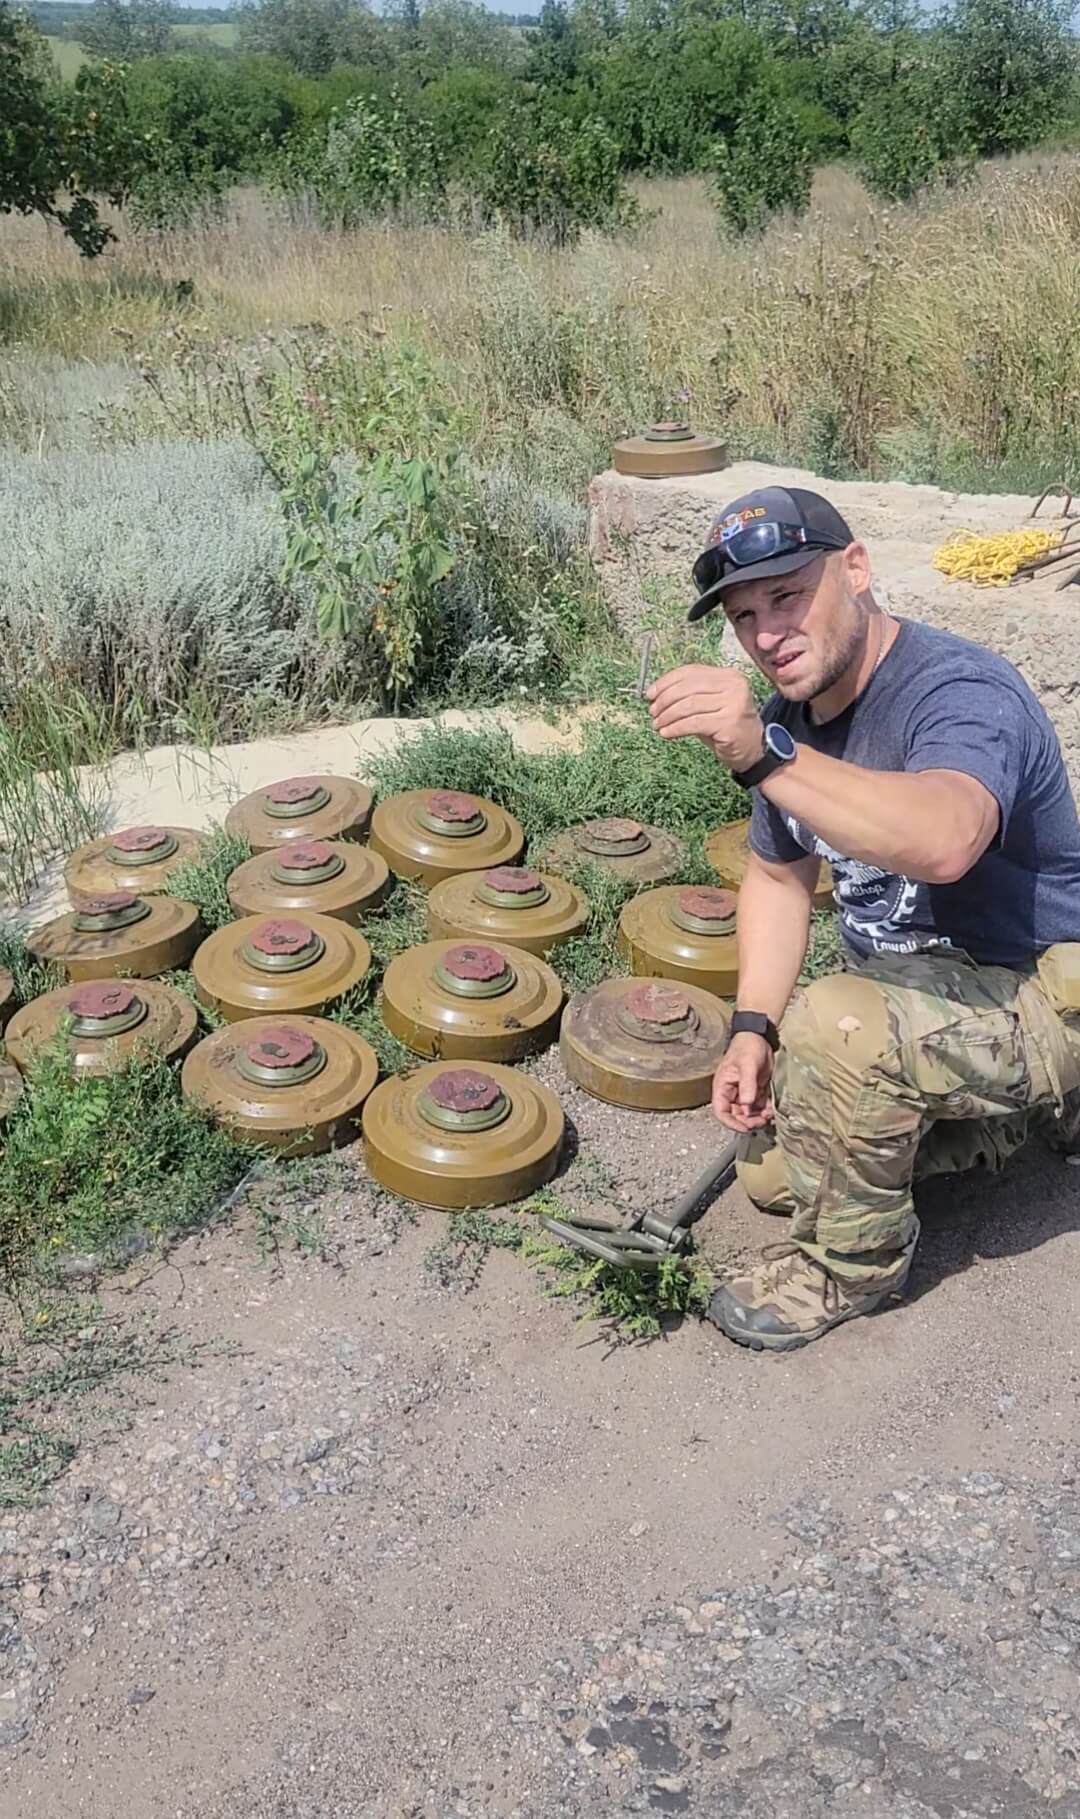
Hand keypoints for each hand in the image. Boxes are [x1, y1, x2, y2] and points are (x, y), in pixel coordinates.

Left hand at [647, 665, 764, 772]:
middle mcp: (734, 685)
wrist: (752, 749)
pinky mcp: (729, 723)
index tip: (650, 693)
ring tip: (657, 725)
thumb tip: (655, 693)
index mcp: (728, 675)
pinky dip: (675, 728)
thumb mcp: (708, 704)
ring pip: (688, 705)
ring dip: (667, 716)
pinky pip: (693, 723)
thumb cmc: (726, 726)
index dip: (666, 681)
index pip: (691, 671)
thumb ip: (688, 694)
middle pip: (688, 687)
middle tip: (652, 712)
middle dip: (664, 700)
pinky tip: (666, 733)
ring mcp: (734, 703)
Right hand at [712, 1032, 774, 1131]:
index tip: (745, 1128)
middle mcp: (731, 1093)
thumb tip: (747, 1104)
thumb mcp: (747, 1065)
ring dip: (757, 1118)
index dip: (731, 1123)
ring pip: (748, 1114)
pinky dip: (764, 1111)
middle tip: (761, 1121)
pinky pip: (758, 1107)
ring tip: (768, 1115)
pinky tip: (771, 1110)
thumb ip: (747, 1085)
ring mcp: (744, 1093)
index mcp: (723, 1087)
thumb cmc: (747, 1048)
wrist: (759, 1037)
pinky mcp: (755, 1091)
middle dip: (748, 1122)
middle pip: (735, 1116)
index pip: (721, 1112)